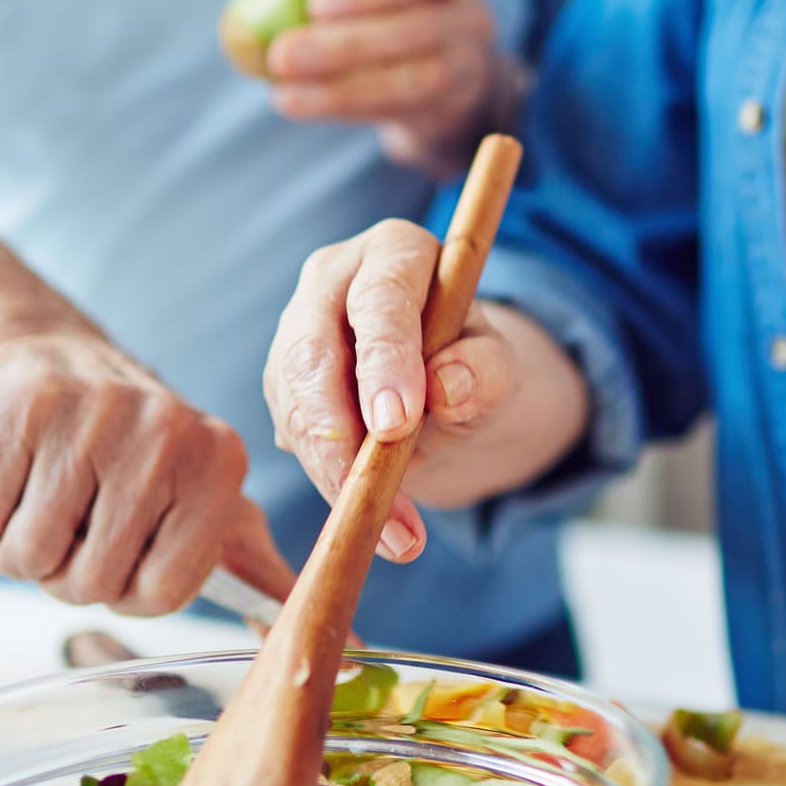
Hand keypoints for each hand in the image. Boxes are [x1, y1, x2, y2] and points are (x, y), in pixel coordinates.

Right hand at [0, 333, 298, 614]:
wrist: (55, 358)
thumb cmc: (141, 456)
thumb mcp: (215, 507)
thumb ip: (266, 578)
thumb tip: (342, 645)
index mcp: (221, 464)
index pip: (162, 593)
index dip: (128, 596)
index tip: (125, 563)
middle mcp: (165, 435)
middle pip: (89, 582)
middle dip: (69, 577)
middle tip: (77, 533)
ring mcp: (92, 416)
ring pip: (27, 555)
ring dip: (21, 550)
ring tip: (44, 507)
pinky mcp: (20, 408)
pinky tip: (11, 480)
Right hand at [264, 219, 588, 561]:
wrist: (450, 397)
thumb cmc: (476, 368)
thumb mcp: (500, 370)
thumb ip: (485, 371)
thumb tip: (448, 386)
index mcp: (395, 252)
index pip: (380, 300)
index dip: (384, 361)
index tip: (395, 425)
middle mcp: (333, 281)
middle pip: (313, 353)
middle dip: (338, 431)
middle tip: (370, 492)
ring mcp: (298, 332)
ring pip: (296, 405)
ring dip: (335, 473)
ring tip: (394, 533)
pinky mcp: (285, 384)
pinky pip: (294, 437)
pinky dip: (330, 484)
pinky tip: (374, 520)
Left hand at [266, 0, 516, 174]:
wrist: (444, 84)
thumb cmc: (393, 19)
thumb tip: (258, 12)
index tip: (317, 6)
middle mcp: (473, 19)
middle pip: (415, 31)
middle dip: (344, 45)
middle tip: (282, 56)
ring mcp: (469, 70)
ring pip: (407, 81)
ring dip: (338, 87)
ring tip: (283, 90)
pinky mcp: (448, 112)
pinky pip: (393, 111)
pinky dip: (340, 106)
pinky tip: (297, 102)